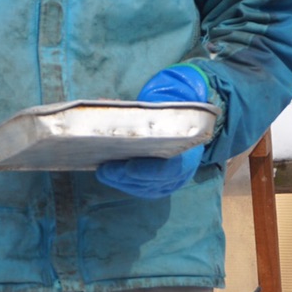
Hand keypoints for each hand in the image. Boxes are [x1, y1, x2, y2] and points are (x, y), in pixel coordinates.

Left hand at [95, 65, 212, 197]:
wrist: (185, 129)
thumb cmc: (171, 118)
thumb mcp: (162, 110)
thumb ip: (139, 110)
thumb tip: (104, 102)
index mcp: (189, 152)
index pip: (170, 169)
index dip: (148, 171)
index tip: (128, 167)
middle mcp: (182, 173)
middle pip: (152, 182)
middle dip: (125, 176)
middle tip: (104, 168)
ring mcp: (171, 183)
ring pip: (144, 188)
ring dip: (120, 181)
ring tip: (102, 171)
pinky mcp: (159, 188)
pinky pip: (140, 190)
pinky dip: (122, 183)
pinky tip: (107, 175)